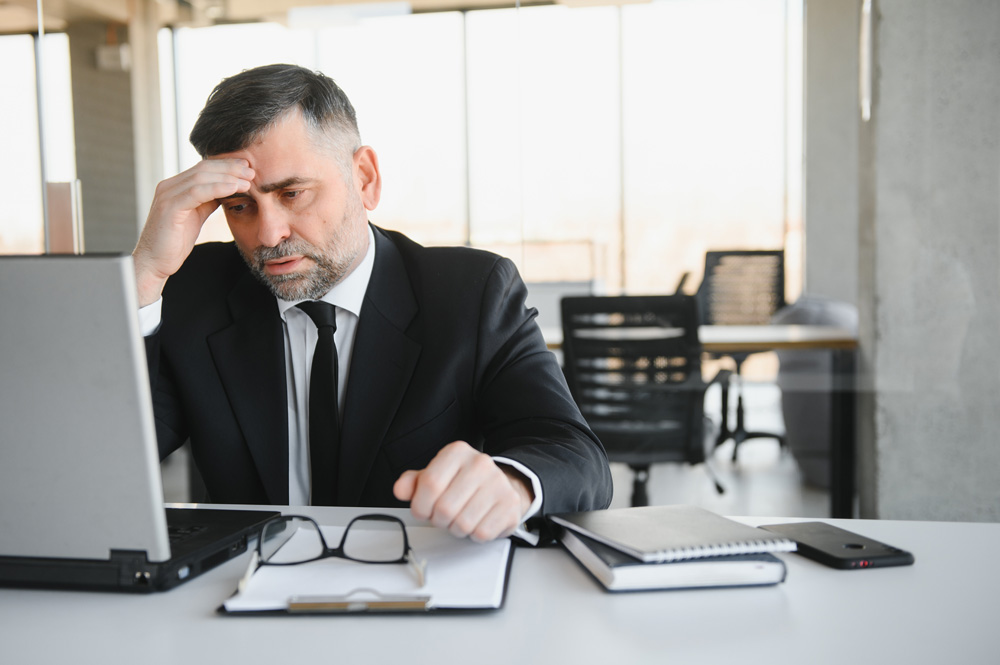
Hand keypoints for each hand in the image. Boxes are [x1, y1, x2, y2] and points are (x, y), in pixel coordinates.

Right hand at [132, 159, 253, 305]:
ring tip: (248, 179)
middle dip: (230, 168)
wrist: (154, 262)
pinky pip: (197, 192)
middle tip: (252, 170)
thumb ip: (208, 200)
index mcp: (175, 186)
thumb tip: (228, 189)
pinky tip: (234, 188)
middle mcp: (169, 186)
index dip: (227, 165)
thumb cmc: (175, 241)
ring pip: (201, 177)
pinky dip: (218, 188)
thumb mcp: (196, 215)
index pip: (204, 168)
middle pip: (204, 168)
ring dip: (228, 177)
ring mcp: (168, 195)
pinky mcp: (169, 208)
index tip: (248, 167)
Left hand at [393, 440, 533, 541]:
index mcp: (457, 452)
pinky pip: (482, 533)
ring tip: (461, 517)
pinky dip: (474, 534)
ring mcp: (498, 484)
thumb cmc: (463, 483)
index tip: (423, 509)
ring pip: (463, 524)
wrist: (500, 485)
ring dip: (456, 529)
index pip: (429, 484)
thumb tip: (400, 489)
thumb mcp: (435, 476)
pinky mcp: (510, 505)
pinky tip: (477, 521)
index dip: (420, 506)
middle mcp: (480, 464)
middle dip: (439, 520)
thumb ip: (414, 482)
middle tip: (444, 516)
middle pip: (444, 508)